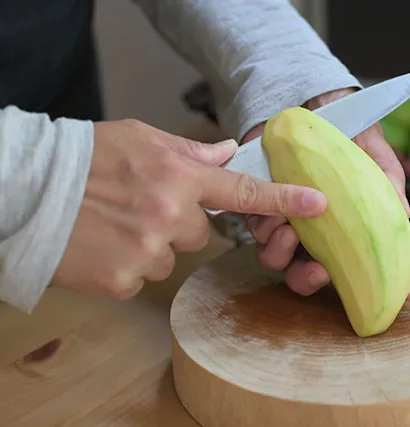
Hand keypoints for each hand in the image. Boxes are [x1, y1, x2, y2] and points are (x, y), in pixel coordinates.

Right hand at [52, 119, 326, 299]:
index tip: (318, 205)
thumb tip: (227, 152)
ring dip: (151, 246)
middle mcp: (169, 217)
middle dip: (178, 223)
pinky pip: (143, 278)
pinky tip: (103, 246)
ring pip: (171, 259)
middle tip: (140, 206)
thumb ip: (188, 151)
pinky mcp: (124, 281)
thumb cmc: (84, 158)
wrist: (27, 190)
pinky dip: (127, 266)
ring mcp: (147, 252)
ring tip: (115, 225)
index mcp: (178, 177)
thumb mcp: (139, 139)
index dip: (283, 201)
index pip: (242, 194)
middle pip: (201, 234)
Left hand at [244, 88, 409, 299]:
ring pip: (278, 260)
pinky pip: (255, 231)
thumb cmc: (346, 128)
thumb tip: (404, 215)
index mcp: (342, 225)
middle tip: (321, 272)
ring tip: (292, 231)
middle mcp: (313, 230)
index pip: (361, 262)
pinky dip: (265, 229)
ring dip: (283, 255)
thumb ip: (387, 181)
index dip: (381, 283)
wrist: (310, 99)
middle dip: (311, 282)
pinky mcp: (257, 204)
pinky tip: (276, 214)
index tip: (405, 295)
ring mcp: (285, 220)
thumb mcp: (373, 150)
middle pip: (308, 275)